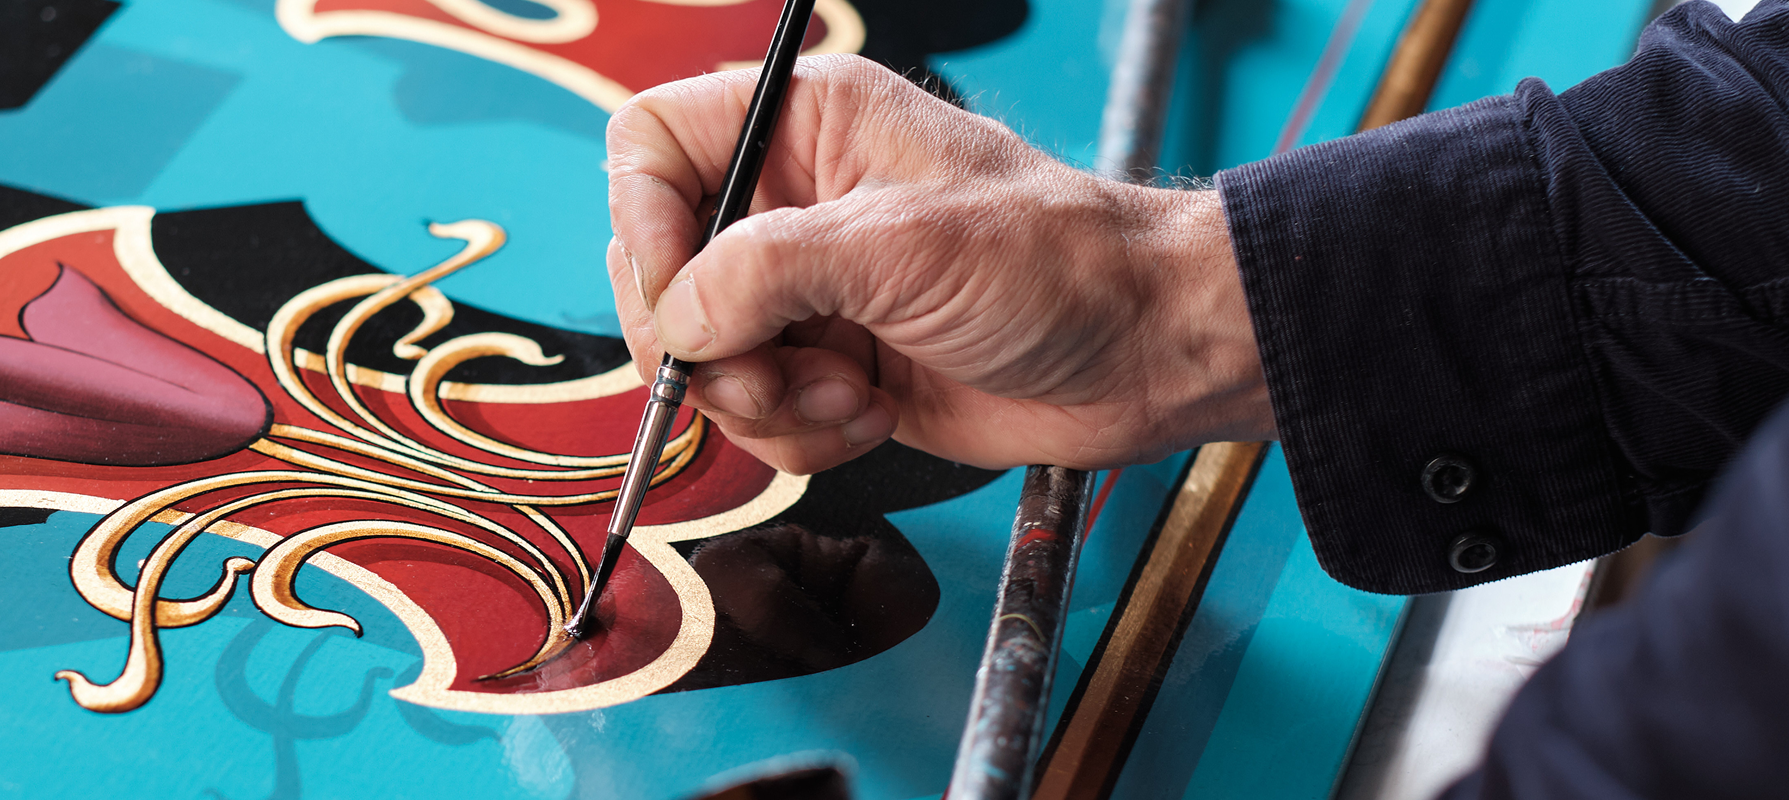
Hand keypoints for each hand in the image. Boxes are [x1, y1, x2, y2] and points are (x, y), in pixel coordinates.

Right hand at [605, 55, 1272, 474]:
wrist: (1144, 355)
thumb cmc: (1058, 262)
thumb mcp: (900, 246)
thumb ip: (765, 271)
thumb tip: (676, 320)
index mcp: (803, 126)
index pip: (652, 148)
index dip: (644, 224)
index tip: (685, 298)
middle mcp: (790, 204)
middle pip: (658, 272)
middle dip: (706, 341)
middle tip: (768, 369)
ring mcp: (806, 293)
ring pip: (700, 360)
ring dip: (764, 400)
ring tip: (852, 391)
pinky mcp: (826, 369)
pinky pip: (755, 417)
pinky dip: (801, 434)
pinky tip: (874, 414)